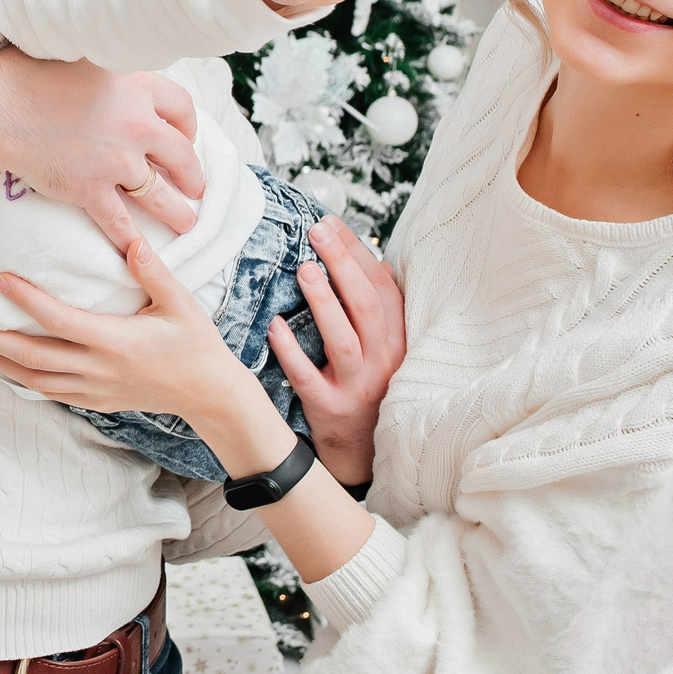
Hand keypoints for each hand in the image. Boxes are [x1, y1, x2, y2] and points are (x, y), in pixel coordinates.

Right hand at [0, 51, 205, 247]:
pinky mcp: (91, 189)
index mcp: (135, 85)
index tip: (186, 136)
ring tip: (186, 223)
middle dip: (192, 175)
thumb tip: (111, 64)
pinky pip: (119, 221)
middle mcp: (135, 124)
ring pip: (159, 194)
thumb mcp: (79, 55)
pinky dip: (130, 240)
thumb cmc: (26, 74)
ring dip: (176, 213)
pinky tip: (140, 252)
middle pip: (180, 154)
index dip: (188, 125)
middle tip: (196, 186)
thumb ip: (105, 67)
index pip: (181, 107)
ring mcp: (116, 160)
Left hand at [0, 239, 290, 477]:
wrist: (208, 395)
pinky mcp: (95, 401)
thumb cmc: (196, 345)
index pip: (59, 320)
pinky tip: (4, 367)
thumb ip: (153, 272)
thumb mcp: (180, 304)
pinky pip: (50, 392)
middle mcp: (98, 369)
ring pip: (34, 379)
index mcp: (116, 342)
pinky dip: (22, 379)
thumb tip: (130, 239)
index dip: (26, 301)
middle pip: (32, 357)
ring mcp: (94, 389)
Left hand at [271, 217, 407, 487]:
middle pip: (366, 305)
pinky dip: (290, 350)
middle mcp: (383, 360)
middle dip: (342, 264)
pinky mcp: (330, 407)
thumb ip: (375, 308)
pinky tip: (275, 326)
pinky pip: (308, 376)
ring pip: (342, 338)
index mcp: (397, 339)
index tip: (333, 224)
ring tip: (303, 269)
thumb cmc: (370, 385)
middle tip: (317, 232)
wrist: (363, 449)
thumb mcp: (383, 346)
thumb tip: (366, 255)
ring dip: (323, 301)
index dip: (358, 253)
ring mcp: (357, 385)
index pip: (383, 287)